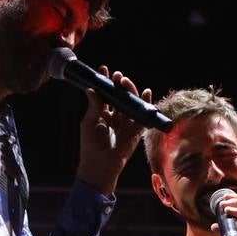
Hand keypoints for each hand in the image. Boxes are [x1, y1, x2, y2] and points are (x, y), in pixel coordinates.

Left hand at [76, 68, 149, 195]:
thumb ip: (94, 105)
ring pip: (131, 104)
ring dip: (130, 91)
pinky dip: (146, 104)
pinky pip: (143, 116)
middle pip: (120, 97)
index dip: (105, 83)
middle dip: (120, 86)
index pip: (105, 95)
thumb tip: (91, 89)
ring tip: (126, 81)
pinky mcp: (136, 131)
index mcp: (101, 115)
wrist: (101, 165)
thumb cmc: (91, 145)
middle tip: (118, 76)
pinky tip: (147, 93)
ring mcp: (126, 124)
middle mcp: (115, 118)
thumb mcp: (89, 122)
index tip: (105, 70)